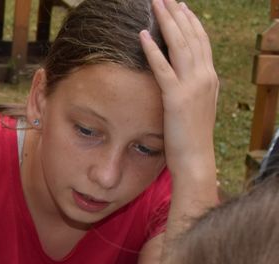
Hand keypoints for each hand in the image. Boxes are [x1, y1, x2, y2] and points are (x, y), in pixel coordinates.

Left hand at [141, 0, 217, 181]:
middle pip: (191, 37)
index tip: (180, 7)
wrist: (196, 159)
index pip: (200, 42)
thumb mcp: (193, 107)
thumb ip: (190, 89)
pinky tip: (142, 35)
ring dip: (166, 23)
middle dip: (178, 15)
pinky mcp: (176, 99)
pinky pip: (162, 69)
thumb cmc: (189, 138)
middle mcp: (205, 77)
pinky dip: (153, 50)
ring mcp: (192, 87)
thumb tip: (182, 79)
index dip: (190, 22)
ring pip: (179, 46)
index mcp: (209, 78)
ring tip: (155, 5)